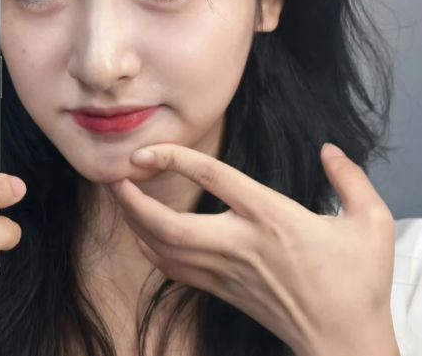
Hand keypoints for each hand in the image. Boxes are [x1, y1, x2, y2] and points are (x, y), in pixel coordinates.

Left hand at [109, 143, 398, 355]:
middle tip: (114, 176)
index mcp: (271, 218)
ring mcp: (226, 271)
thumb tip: (330, 149)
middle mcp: (239, 244)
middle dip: (132, 202)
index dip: (175, 159)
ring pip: (164, 250)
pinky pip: (173, 269)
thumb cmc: (358, 283)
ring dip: (135, 223)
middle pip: (169, 224)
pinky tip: (142, 232)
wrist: (345, 340)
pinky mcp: (221, 289)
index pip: (212, 178)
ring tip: (120, 197)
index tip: (146, 150)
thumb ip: (351, 179)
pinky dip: (149, 248)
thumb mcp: (373, 223)